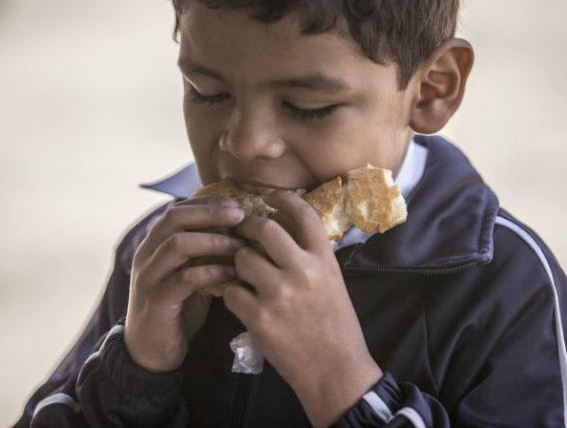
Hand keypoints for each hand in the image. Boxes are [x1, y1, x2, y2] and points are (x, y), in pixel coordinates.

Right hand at [123, 196, 245, 372]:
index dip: (207, 202)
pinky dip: (211, 273)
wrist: (152, 349)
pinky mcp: (156, 300)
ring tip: (240, 246)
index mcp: (155, 242)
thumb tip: (242, 227)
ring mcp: (148, 276)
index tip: (237, 203)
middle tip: (240, 215)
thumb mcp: (192, 270)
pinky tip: (232, 275)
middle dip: (209, 212)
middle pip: (174, 218)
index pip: (178, 208)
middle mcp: (147, 253)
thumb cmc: (179, 305)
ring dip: (213, 241)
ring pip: (177, 244)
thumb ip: (206, 250)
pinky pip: (184, 279)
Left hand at [223, 191, 381, 426]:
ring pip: (241, 258)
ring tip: (246, 277)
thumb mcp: (332, 281)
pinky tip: (244, 303)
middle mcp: (302, 270)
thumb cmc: (335, 325)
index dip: (282, 199)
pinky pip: (231, 291)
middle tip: (241, 232)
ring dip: (238, 264)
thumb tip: (282, 229)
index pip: (303, 213)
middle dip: (248, 228)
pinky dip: (232, 295)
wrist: (336, 370)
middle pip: (264, 228)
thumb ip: (310, 255)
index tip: (269, 197)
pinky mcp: (259, 317)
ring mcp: (279, 293)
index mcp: (323, 259)